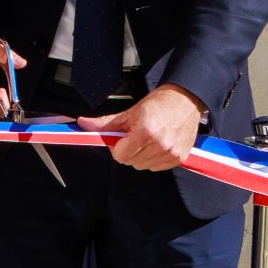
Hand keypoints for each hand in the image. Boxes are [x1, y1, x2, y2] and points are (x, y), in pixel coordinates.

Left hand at [81, 83, 204, 170]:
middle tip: (135, 135)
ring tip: (147, 138)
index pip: (120, 155)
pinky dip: (153, 158)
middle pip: (131, 162)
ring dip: (140, 155)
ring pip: (143, 166)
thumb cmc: (157, 104)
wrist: (184, 100)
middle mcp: (160, 145)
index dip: (117, 147)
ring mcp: (171, 153)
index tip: (121, 138)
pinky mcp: (179, 158)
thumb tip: (82, 124)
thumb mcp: (129, 113)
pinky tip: (157, 144)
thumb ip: (105, 124)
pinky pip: (156, 167)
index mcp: (146, 133)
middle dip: (128, 150)